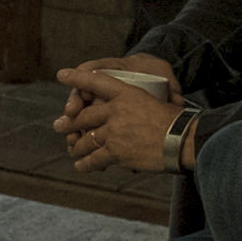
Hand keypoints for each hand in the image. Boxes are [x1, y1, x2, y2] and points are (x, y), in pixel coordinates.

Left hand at [53, 61, 181, 172]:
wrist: (183, 140)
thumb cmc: (174, 121)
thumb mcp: (153, 100)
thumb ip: (130, 106)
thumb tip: (116, 115)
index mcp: (126, 93)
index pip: (96, 81)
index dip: (77, 77)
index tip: (62, 74)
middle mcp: (116, 110)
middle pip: (84, 116)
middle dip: (69, 123)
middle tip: (58, 125)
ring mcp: (114, 131)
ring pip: (86, 140)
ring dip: (77, 146)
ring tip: (73, 149)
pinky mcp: (116, 152)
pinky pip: (94, 158)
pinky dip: (85, 164)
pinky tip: (80, 166)